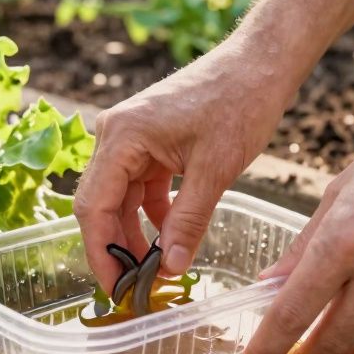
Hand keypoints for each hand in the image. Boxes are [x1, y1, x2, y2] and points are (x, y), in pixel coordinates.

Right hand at [74, 38, 300, 292]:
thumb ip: (188, 221)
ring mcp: (130, 138)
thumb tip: (171, 269)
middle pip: (100, 205)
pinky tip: (170, 240)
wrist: (261, 63)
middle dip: (116, 249)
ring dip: (134, 235)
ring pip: (119, 200)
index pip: (93, 207)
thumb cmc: (240, 102)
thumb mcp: (215, 170)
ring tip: (156, 270)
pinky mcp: (149, 142)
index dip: (101, 254)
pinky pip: (140, 187)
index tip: (116, 290)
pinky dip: (152, 215)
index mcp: (121, 136)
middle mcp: (115, 135)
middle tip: (136, 289)